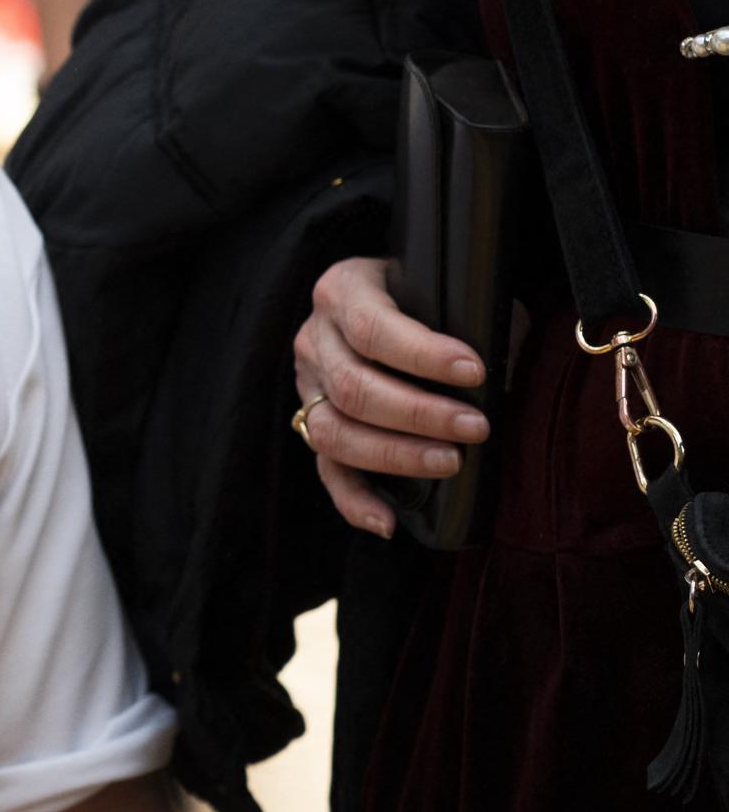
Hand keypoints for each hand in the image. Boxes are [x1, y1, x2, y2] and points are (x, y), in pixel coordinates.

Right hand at [292, 256, 489, 537]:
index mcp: (344, 290)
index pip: (369, 325)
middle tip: (476, 428)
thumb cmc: (437, 299)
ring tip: (451, 462)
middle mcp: (315, 337)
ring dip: (394, 454)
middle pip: (352, 385)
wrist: (399, 299)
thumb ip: (471, 324)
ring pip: (333, 430)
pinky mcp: (314, 425)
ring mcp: (308, 385)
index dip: (421, 353)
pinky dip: (354, 500)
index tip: (475, 372)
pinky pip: (326, 469)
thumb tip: (504, 378)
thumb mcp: (452, 292)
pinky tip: (388, 521)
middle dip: (419, 413)